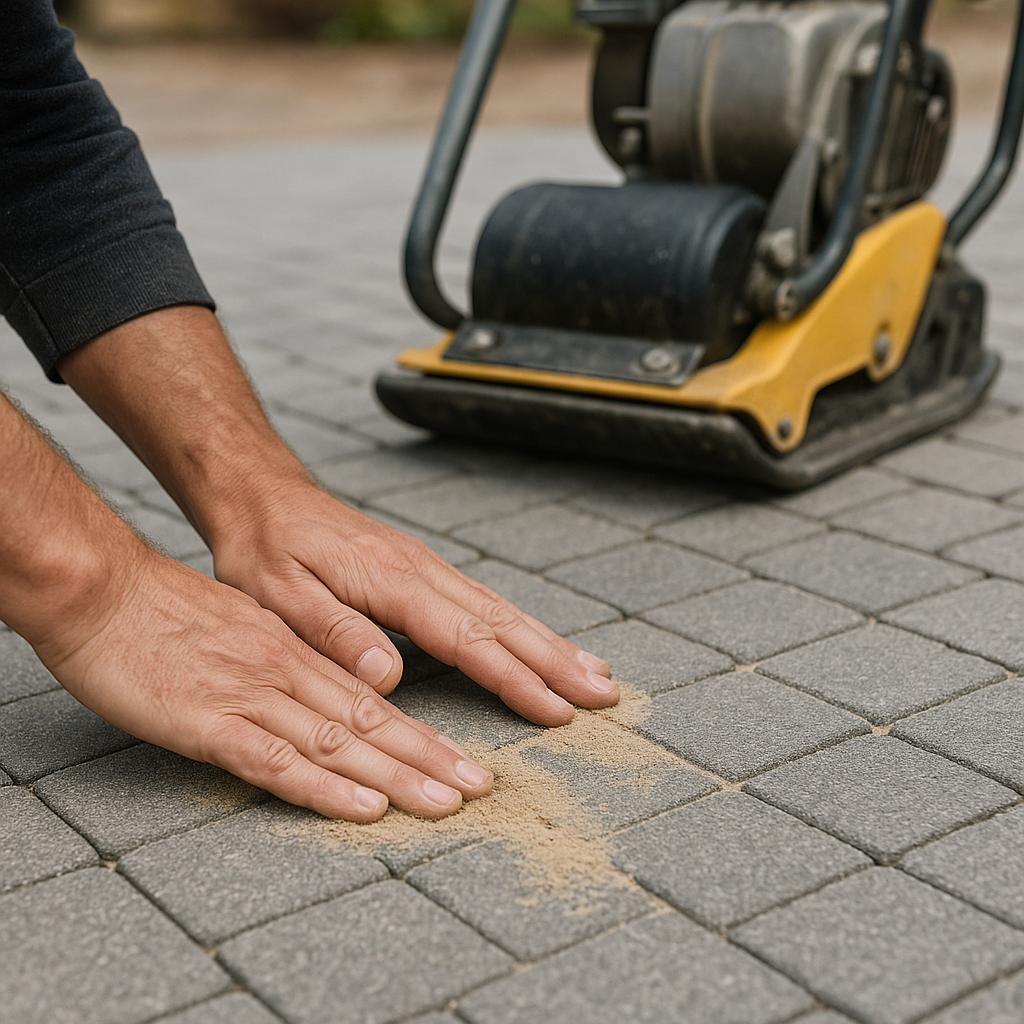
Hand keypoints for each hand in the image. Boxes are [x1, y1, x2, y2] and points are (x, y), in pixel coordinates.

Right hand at [38, 545, 495, 820]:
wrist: (103, 590)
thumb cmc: (168, 614)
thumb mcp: (244, 628)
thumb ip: (288, 662)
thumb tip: (331, 692)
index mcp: (296, 651)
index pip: (375, 698)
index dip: (424, 735)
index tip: (467, 763)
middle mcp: (287, 671)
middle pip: (372, 720)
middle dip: (431, 757)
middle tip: (481, 788)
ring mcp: (252, 694)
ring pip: (340, 739)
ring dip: (397, 773)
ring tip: (446, 801)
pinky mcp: (210, 721)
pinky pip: (276, 760)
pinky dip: (324, 786)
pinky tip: (363, 806)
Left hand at [210, 479, 616, 726]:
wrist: (263, 494)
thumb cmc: (265, 548)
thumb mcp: (277, 594)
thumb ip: (334, 632)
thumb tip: (386, 676)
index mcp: (392, 580)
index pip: (466, 637)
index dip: (513, 677)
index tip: (554, 709)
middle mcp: (421, 570)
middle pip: (502, 621)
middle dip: (556, 660)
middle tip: (604, 694)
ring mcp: (426, 567)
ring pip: (500, 609)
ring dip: (550, 643)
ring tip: (594, 672)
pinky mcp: (421, 569)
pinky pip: (483, 600)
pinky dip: (520, 626)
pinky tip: (539, 643)